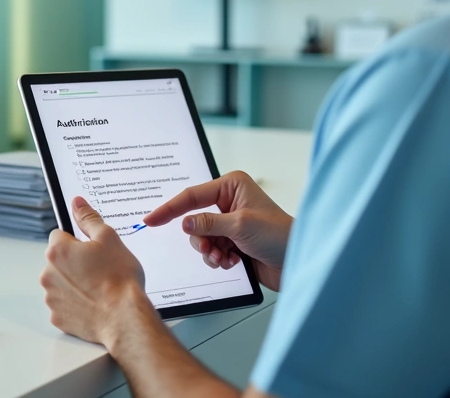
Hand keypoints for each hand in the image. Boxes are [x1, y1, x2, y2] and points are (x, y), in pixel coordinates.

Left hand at [40, 197, 150, 346]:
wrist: (124, 318)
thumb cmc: (119, 279)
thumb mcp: (108, 238)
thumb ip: (89, 218)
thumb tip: (77, 203)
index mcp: (58, 251)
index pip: (59, 235)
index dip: (77, 240)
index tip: (91, 249)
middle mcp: (48, 274)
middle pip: (59, 261)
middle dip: (74, 263)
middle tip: (99, 269)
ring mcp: (52, 298)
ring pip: (61, 283)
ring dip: (74, 283)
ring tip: (99, 288)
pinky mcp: (58, 317)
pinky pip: (65, 305)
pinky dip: (76, 304)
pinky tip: (94, 304)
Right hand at [143, 171, 291, 290]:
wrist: (298, 262)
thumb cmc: (280, 235)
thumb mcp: (240, 226)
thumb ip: (209, 223)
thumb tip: (185, 224)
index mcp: (231, 186)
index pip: (192, 196)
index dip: (169, 209)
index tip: (151, 220)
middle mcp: (229, 202)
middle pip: (194, 220)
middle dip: (200, 239)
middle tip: (211, 249)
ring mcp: (230, 223)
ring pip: (201, 239)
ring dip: (210, 252)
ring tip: (226, 257)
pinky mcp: (233, 242)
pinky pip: (211, 251)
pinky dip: (218, 259)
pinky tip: (233, 261)